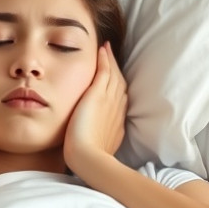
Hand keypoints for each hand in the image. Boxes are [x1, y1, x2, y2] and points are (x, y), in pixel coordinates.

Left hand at [63, 41, 126, 172]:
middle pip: (120, 84)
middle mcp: (117, 108)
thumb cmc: (88, 158)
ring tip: (107, 49)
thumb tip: (92, 138)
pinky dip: (105, 59)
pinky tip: (102, 49)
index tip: (114, 79)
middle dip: (117, 70)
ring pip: (114, 75)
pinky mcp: (97, 95)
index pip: (120, 99)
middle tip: (112, 57)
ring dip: (111, 61)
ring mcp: (109, 100)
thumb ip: (98, 139)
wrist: (88, 157)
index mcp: (117, 121)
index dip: (117, 87)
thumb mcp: (99, 147)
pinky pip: (104, 71)